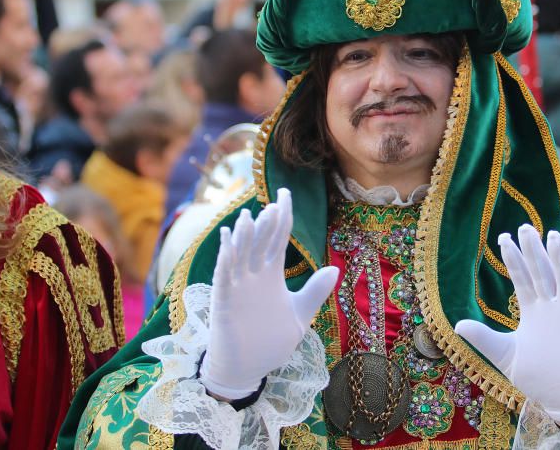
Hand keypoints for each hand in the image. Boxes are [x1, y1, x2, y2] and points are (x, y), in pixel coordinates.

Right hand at [200, 188, 338, 398]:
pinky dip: (226, 255)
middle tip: (277, 198)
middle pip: (261, 240)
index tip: (286, 192)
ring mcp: (238, 286)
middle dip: (268, 220)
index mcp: (271, 274)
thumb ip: (315, 292)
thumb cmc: (270, 341)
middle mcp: (254, 275)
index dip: (283, 215)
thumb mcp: (300, 315)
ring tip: (250, 216)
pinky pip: (225, 273)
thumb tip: (334, 269)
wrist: (247, 368)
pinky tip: (228, 237)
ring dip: (245, 234)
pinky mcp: (225, 300)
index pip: (278, 237)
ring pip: (241, 252)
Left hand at [455, 226, 559, 424]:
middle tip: (524, 226)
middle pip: (541, 270)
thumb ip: (483, 338)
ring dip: (557, 254)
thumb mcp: (504, 354)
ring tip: (549, 233)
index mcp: (532, 311)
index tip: (503, 239)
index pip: (521, 278)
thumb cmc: (537, 378)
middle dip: (532, 249)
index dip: (513, 259)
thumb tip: (457, 325)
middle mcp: (551, 306)